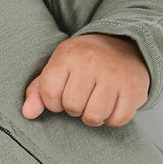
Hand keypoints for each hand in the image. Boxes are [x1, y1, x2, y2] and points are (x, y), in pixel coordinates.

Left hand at [22, 33, 148, 126]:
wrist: (125, 43)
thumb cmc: (84, 62)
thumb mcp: (58, 67)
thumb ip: (38, 90)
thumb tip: (27, 114)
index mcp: (68, 56)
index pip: (49, 94)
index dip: (53, 102)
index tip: (62, 94)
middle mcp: (92, 63)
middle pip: (72, 106)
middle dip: (74, 108)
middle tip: (82, 96)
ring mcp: (115, 75)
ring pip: (94, 116)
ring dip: (92, 116)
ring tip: (94, 102)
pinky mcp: (135, 88)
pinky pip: (117, 120)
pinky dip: (112, 118)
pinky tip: (111, 104)